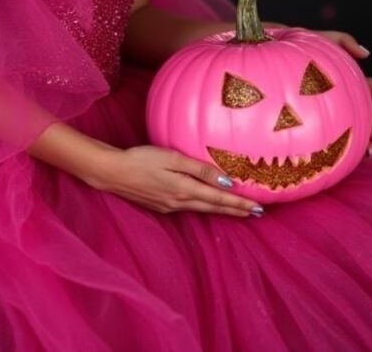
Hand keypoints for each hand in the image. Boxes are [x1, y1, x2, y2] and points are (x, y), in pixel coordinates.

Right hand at [88, 144, 265, 217]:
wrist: (112, 173)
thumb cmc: (141, 159)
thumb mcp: (171, 158)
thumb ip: (198, 169)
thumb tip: (225, 180)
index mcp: (185, 189)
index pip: (219, 199)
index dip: (239, 204)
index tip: (258, 208)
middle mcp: (180, 202)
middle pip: (214, 208)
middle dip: (236, 211)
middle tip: (257, 213)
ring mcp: (170, 206)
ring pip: (203, 209)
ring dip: (222, 210)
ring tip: (238, 211)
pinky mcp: (161, 205)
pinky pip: (190, 208)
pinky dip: (205, 207)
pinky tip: (206, 203)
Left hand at [276, 25, 371, 156]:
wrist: (280, 53)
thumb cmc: (305, 46)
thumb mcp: (326, 39)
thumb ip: (347, 41)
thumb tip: (367, 54)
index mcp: (348, 78)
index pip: (369, 88)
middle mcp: (345, 95)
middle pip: (370, 109)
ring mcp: (337, 110)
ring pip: (361, 126)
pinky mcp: (327, 122)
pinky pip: (345, 137)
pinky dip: (358, 144)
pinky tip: (363, 152)